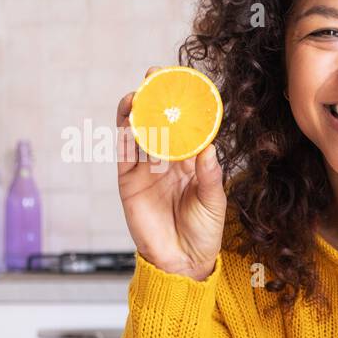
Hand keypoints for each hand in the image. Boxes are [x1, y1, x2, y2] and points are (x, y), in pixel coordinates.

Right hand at [116, 65, 226, 281]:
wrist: (183, 261)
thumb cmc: (204, 231)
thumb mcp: (214, 202)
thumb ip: (209, 176)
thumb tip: (208, 147)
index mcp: (191, 160)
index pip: (184, 125)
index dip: (182, 103)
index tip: (183, 81)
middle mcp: (167, 159)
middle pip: (156, 120)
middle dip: (153, 96)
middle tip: (154, 76)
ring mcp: (145, 169)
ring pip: (136, 131)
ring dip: (135, 110)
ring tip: (138, 94)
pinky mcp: (128, 182)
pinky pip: (123, 154)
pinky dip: (124, 136)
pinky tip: (127, 121)